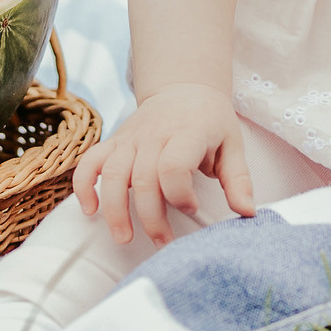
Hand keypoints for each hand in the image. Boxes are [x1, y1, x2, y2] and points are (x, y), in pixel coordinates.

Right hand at [74, 83, 256, 245]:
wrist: (184, 88)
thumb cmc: (211, 121)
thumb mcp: (233, 145)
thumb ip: (239, 180)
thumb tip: (247, 212)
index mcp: (186, 133)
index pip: (173, 167)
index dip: (180, 195)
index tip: (192, 208)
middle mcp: (153, 135)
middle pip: (143, 179)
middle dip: (151, 217)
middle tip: (162, 242)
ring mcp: (130, 138)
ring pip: (112, 174)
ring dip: (114, 209)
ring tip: (123, 237)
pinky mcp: (114, 142)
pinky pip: (90, 162)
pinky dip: (84, 186)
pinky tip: (89, 210)